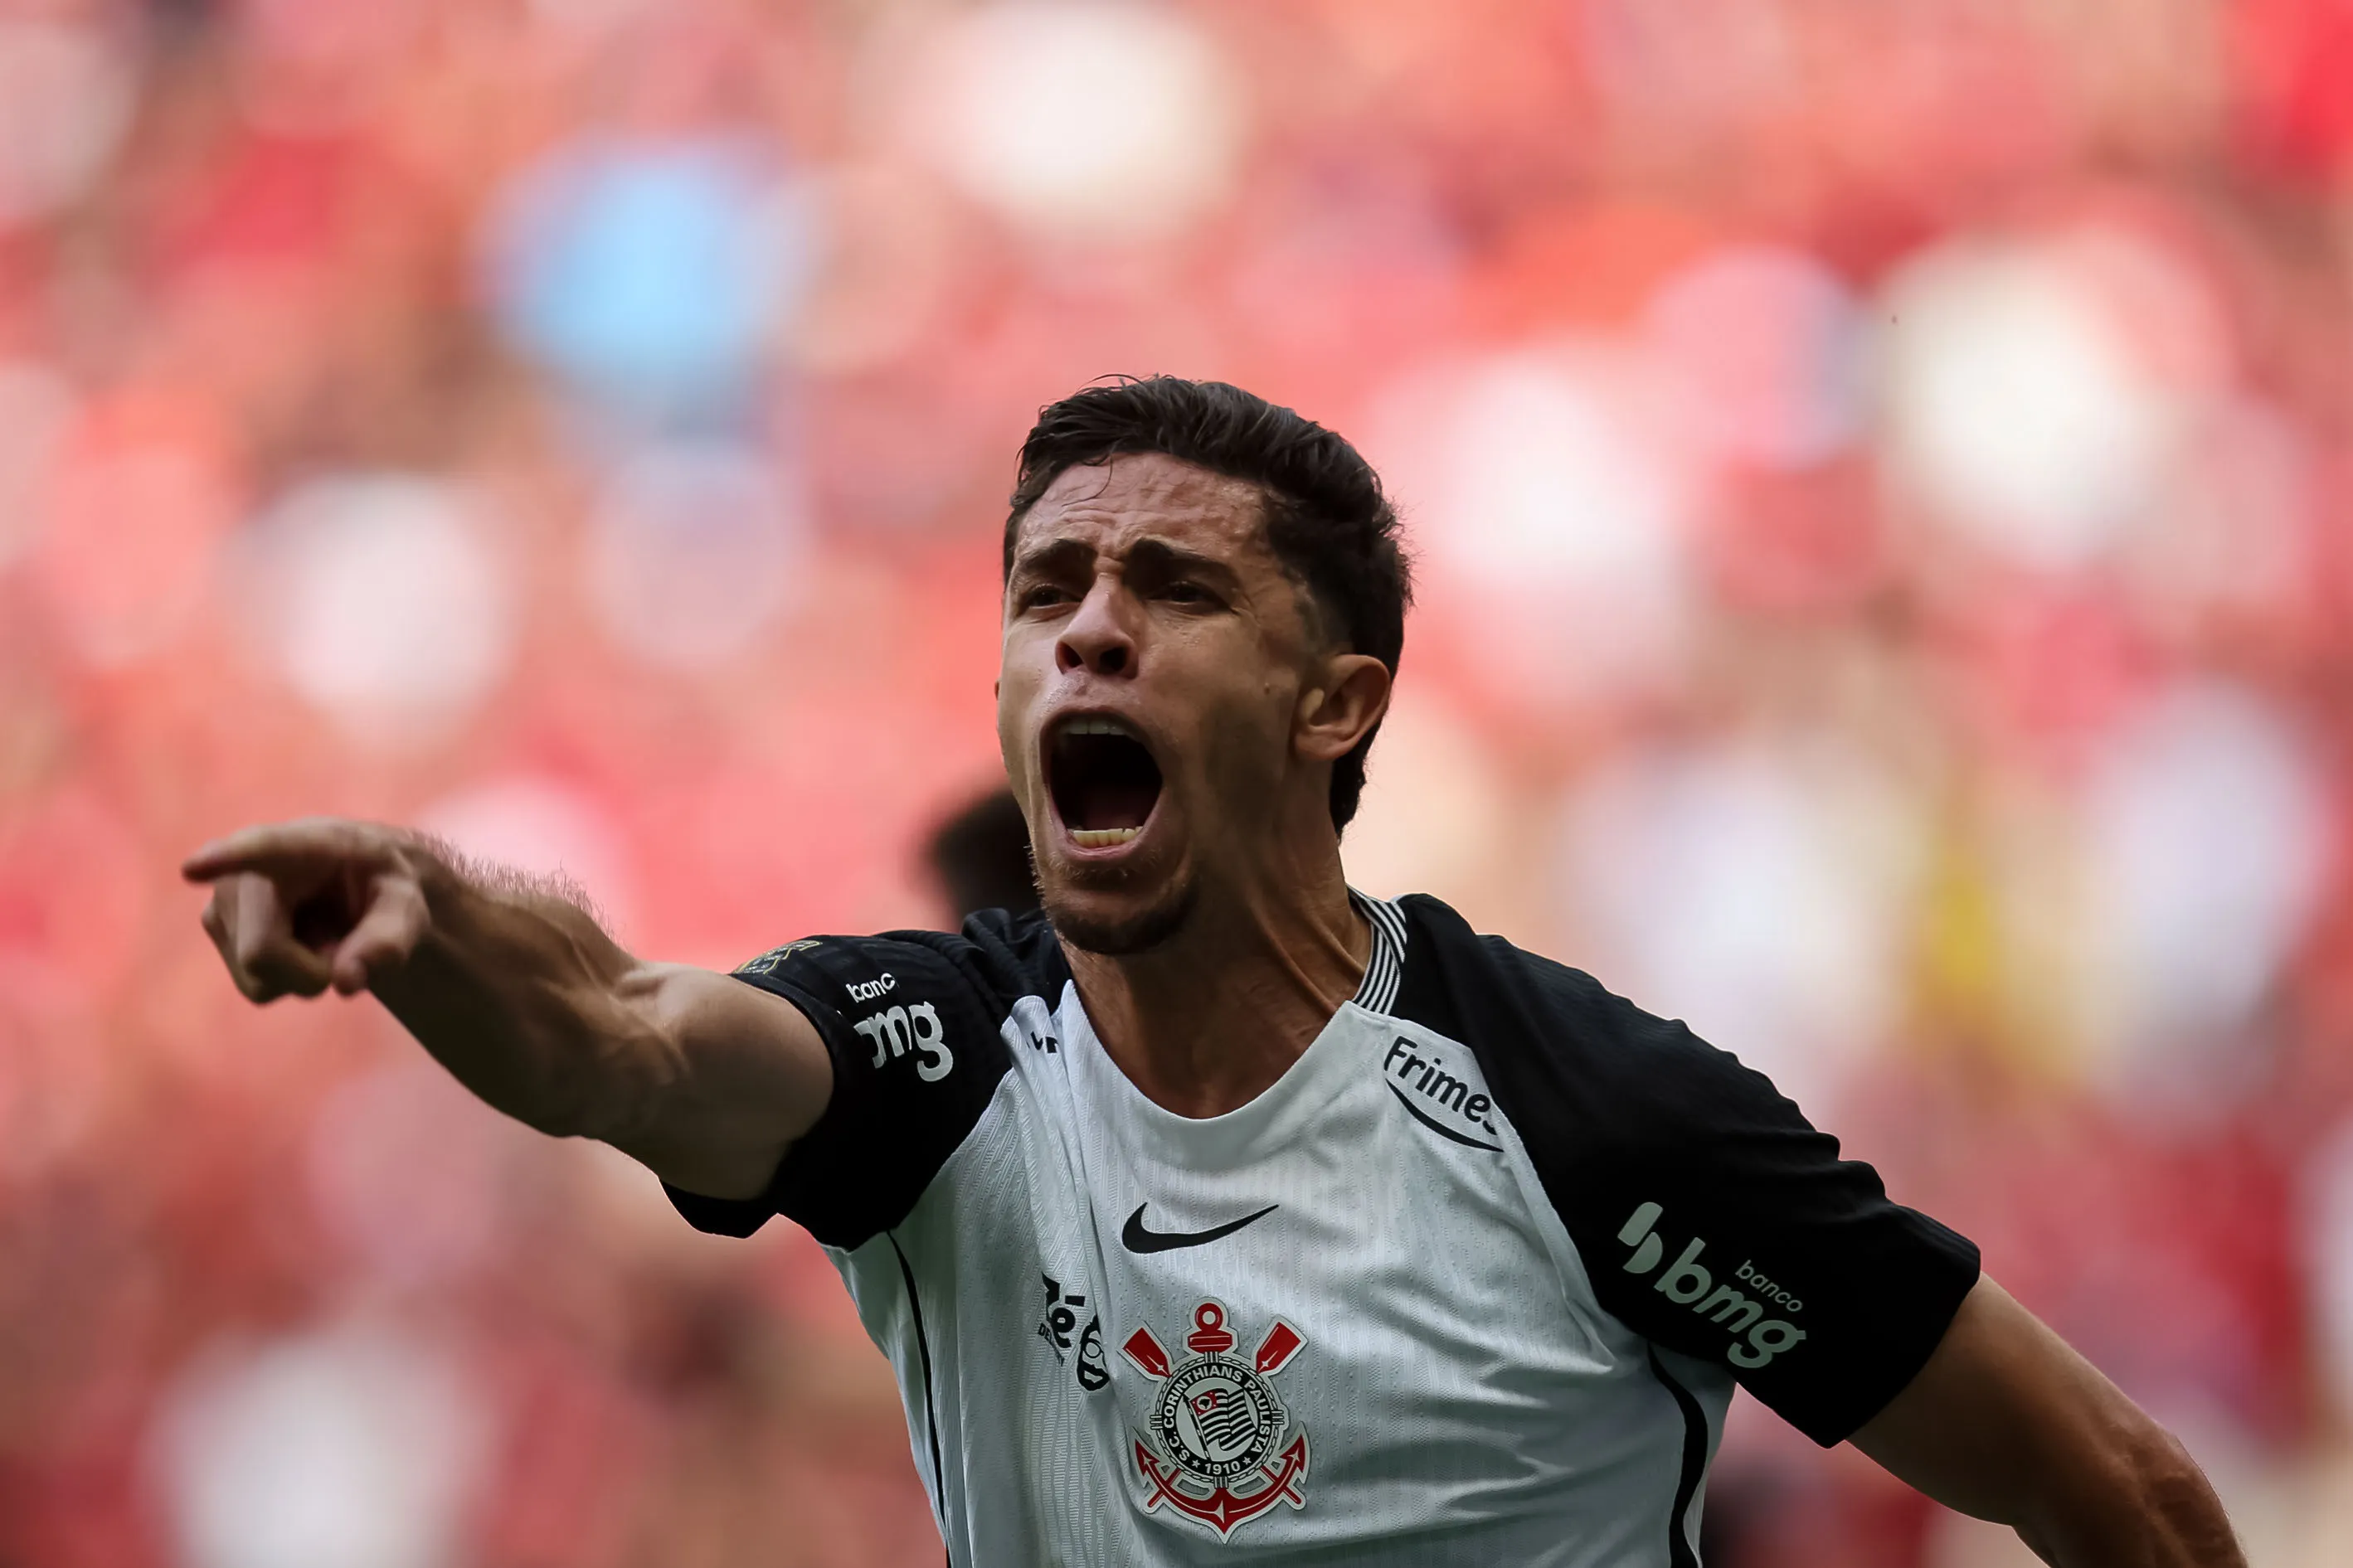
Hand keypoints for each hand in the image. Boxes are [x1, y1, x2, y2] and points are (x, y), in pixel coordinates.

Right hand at [183, 818, 439, 1001]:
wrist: (356, 882)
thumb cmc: (382, 887)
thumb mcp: (407, 908)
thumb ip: (390, 941)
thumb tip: (344, 983)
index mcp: (305, 844)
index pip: (264, 850)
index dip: (228, 860)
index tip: (193, 868)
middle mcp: (248, 867)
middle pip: (264, 953)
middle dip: (311, 972)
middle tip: (343, 945)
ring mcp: (223, 898)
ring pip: (259, 978)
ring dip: (301, 975)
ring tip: (319, 933)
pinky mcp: (215, 927)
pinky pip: (257, 988)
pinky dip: (286, 980)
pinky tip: (297, 944)